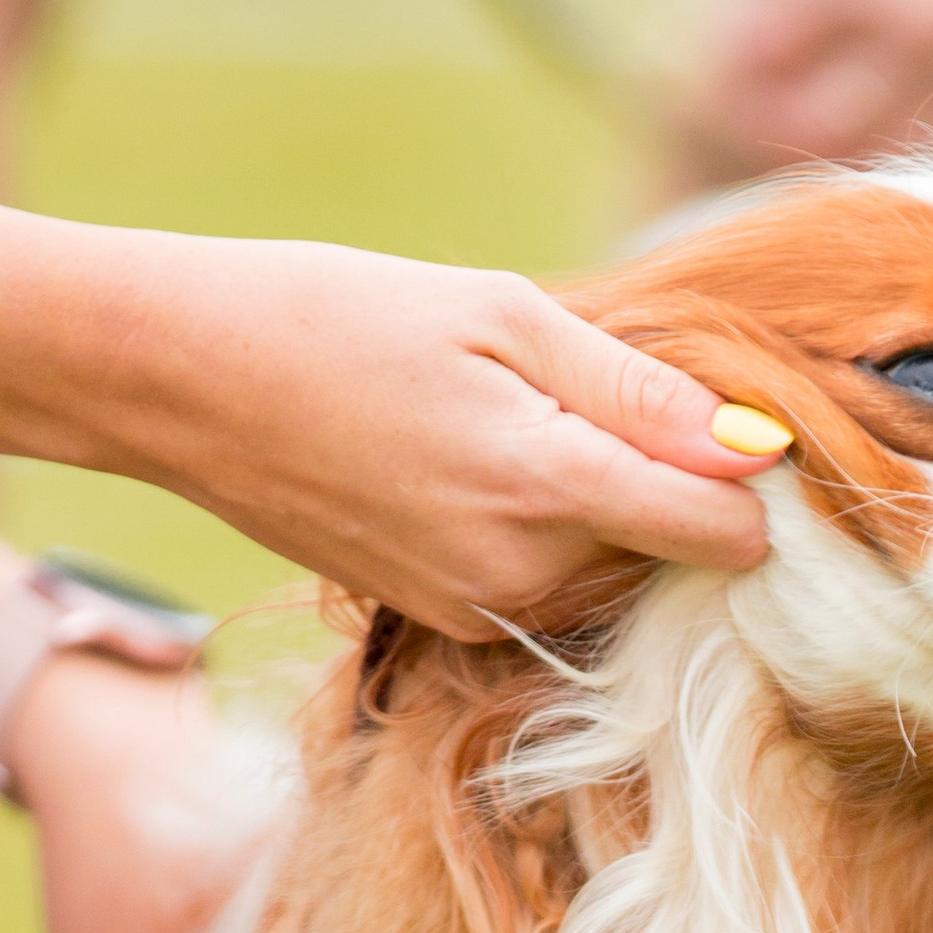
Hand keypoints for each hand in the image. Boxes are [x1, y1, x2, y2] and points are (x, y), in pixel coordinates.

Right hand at [111, 239, 776, 636]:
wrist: (178, 380)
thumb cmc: (336, 316)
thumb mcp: (500, 313)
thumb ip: (636, 389)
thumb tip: (753, 445)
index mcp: (544, 487)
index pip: (725, 534)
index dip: (750, 478)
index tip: (728, 420)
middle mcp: (516, 574)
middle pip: (673, 555)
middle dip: (666, 485)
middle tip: (594, 397)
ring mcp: (472, 609)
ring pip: (610, 575)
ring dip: (604, 512)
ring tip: (524, 423)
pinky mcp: (437, 618)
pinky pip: (544, 586)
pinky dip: (545, 533)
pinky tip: (480, 464)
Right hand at [668, 0, 932, 184]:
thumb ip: (901, 69)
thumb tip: (823, 153)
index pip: (931, 164)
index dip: (852, 171)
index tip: (797, 161)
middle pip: (869, 159)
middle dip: (792, 141)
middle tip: (748, 104)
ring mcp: (921, 18)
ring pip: (813, 129)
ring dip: (755, 101)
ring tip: (737, 57)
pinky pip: (770, 61)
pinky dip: (743, 44)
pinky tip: (735, 15)